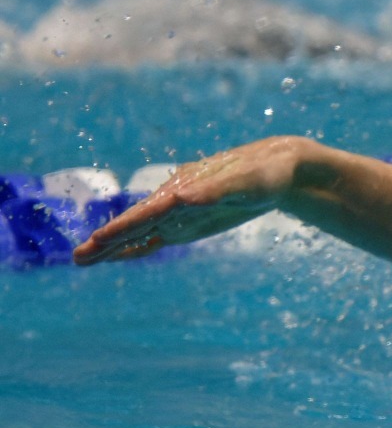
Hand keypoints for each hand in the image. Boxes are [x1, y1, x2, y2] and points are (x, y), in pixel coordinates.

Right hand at [73, 135, 314, 264]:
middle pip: (136, 224)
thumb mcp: (244, 182)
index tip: (99, 238)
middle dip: (108, 241)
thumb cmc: (262, 174)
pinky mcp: (191, 221)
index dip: (124, 227)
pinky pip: (159, 236)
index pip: (148, 211)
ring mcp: (180, 212)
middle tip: (78, 258)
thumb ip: (214, 191)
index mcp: (183, 188)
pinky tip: (120, 256)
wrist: (276, 168)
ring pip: (141, 232)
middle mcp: (175, 200)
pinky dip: (139, 246)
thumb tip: (182, 196)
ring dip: (114, 246)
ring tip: (84, 260)